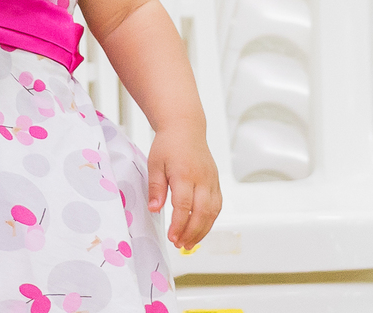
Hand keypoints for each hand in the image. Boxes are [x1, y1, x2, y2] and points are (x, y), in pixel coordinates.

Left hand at [146, 122, 221, 250]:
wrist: (185, 128)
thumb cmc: (169, 144)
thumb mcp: (155, 163)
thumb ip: (156, 188)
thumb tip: (154, 209)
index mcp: (185, 174)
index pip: (184, 206)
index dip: (179, 225)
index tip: (172, 237)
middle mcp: (202, 179)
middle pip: (202, 213)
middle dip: (192, 233)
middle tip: (181, 245)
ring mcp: (212, 181)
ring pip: (213, 212)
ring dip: (203, 230)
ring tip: (190, 243)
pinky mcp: (215, 182)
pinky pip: (217, 205)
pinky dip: (210, 220)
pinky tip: (201, 228)